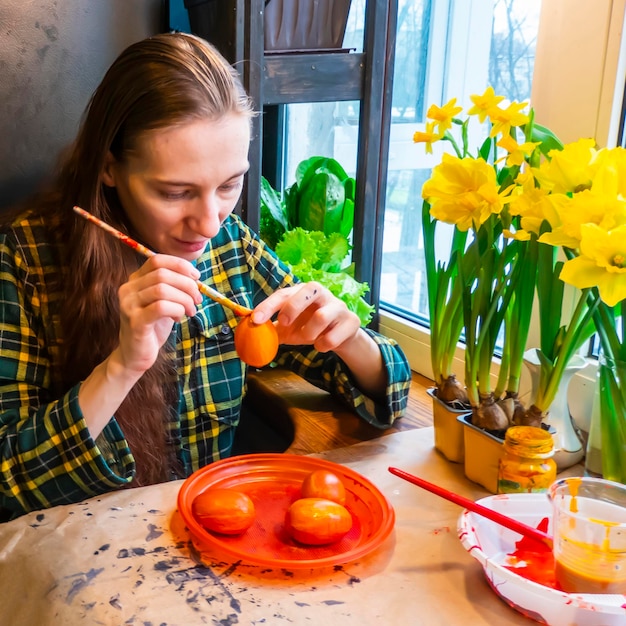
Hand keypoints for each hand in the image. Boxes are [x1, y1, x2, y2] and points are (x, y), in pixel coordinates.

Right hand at [116, 255, 201, 373]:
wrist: (135, 355)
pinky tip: (178, 318)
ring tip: (190, 311)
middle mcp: (128, 289)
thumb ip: (174, 287)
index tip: (196, 277)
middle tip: (197, 299)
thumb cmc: (153, 327)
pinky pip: (161, 307)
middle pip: (162, 274)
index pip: (157, 260)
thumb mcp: (164, 301)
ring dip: (184, 299)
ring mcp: (129, 305)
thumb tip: (195, 276)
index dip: (180, 265)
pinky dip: (177, 310)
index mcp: (135, 280)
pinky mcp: (135, 321)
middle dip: (187, 285)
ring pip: (162, 289)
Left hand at [251, 282, 360, 352]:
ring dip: (308, 333)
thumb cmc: (310, 326)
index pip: (284, 293)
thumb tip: (247, 331)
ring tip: (307, 338)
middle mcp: (321, 293)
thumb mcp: (289, 327)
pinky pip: (333, 337)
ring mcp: (338, 306)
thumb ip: (270, 327)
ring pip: (322, 316)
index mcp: (302, 291)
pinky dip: (322, 345)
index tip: (255, 319)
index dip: (268, 306)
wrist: (340, 335)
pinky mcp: (351, 321)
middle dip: (293, 307)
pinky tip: (321, 345)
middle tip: (283, 324)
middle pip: (308, 289)